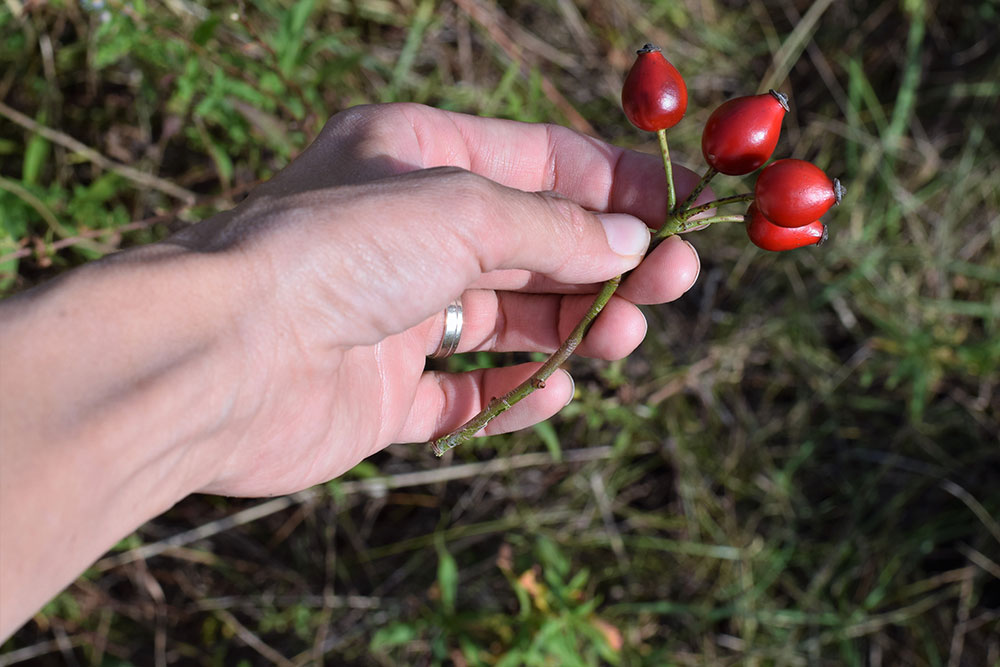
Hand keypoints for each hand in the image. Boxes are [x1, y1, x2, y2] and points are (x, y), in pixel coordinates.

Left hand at [179, 103, 707, 496]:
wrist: (221, 359)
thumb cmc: (331, 254)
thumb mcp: (460, 210)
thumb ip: (552, 225)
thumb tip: (629, 242)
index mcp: (414, 157)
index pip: (536, 162)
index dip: (610, 186)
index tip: (674, 214)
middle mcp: (403, 232)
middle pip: (531, 244)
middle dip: (605, 263)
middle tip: (672, 284)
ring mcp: (392, 315)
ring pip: (508, 319)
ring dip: (573, 326)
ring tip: (623, 337)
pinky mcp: (380, 391)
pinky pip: (463, 393)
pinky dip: (512, 395)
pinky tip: (554, 389)